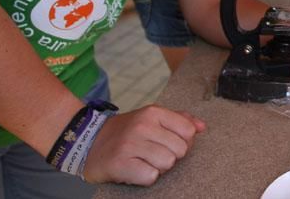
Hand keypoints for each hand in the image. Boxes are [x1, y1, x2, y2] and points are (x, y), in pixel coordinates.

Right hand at [83, 105, 205, 184]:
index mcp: (153, 112)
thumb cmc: (126, 132)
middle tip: (151, 153)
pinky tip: (135, 169)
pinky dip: (145, 177)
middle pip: (180, 150)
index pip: (188, 131)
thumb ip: (179, 120)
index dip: (182, 141)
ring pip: (167, 164)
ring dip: (158, 167)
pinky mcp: (121, 163)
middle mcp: (142, 126)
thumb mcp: (152, 118)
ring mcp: (131, 144)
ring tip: (143, 161)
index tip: (167, 143)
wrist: (88, 142)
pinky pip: (151, 176)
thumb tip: (202, 127)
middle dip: (170, 156)